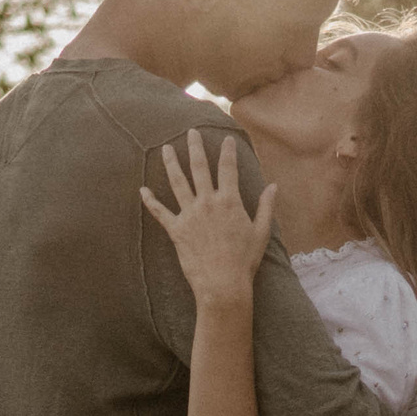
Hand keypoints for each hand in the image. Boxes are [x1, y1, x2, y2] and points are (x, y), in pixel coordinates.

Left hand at [141, 129, 276, 308]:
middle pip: (199, 168)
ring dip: (171, 163)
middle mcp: (208, 203)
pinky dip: (150, 201)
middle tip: (190, 132)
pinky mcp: (177, 230)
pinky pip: (160, 212)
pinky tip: (143, 190)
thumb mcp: (261, 232)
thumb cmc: (244, 261)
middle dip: (195, 147)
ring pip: (178, 182)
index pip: (228, 168)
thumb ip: (265, 206)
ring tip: (165, 148)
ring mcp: (190, 215)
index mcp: (229, 201)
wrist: (223, 283)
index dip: (227, 151)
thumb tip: (273, 186)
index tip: (226, 138)